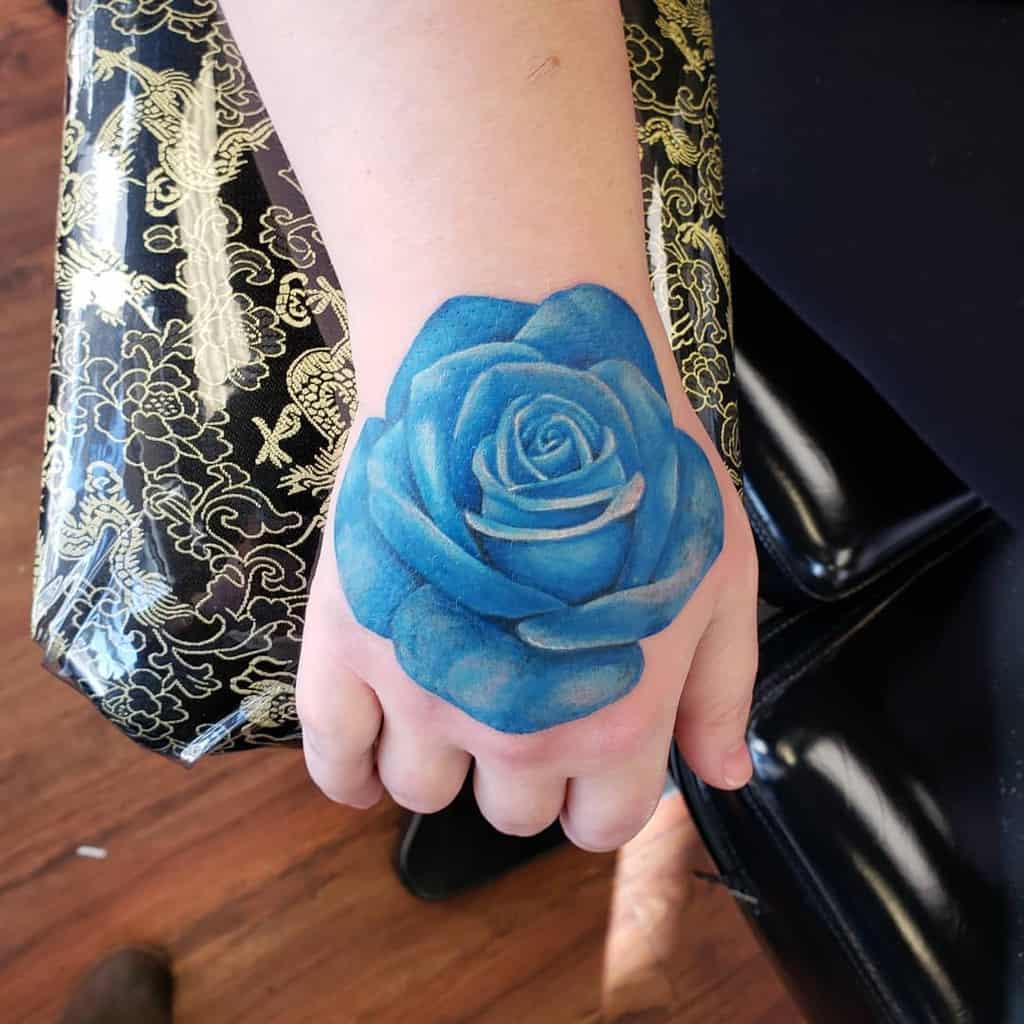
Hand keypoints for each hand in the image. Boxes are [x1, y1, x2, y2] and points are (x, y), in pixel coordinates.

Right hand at [295, 285, 757, 850]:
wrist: (512, 373)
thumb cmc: (628, 464)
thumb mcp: (717, 572)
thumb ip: (722, 689)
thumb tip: (724, 777)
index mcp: (614, 719)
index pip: (600, 825)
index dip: (597, 793)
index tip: (586, 748)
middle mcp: (517, 727)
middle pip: (510, 815)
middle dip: (523, 772)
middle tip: (519, 692)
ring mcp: (423, 691)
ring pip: (422, 794)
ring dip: (441, 762)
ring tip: (452, 692)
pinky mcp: (346, 647)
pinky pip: (333, 761)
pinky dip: (350, 773)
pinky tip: (371, 745)